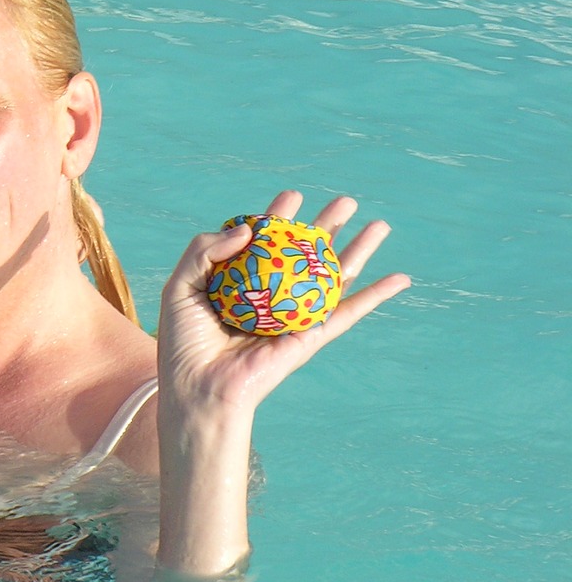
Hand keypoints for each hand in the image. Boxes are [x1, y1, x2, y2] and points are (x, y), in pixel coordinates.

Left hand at [158, 191, 410, 413]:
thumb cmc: (183, 341)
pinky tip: (400, 279)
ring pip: (334, 277)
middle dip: (328, 226)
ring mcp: (294, 316)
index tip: (293, 196)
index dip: (279, 218)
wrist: (198, 386)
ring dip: (360, 251)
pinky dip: (376, 296)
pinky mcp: (311, 337)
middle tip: (347, 201)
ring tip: (380, 225)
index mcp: (240, 283)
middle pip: (306, 255)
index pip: (265, 243)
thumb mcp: (181, 286)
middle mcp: (271, 297)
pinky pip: (350, 313)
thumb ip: (204, 250)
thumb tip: (246, 230)